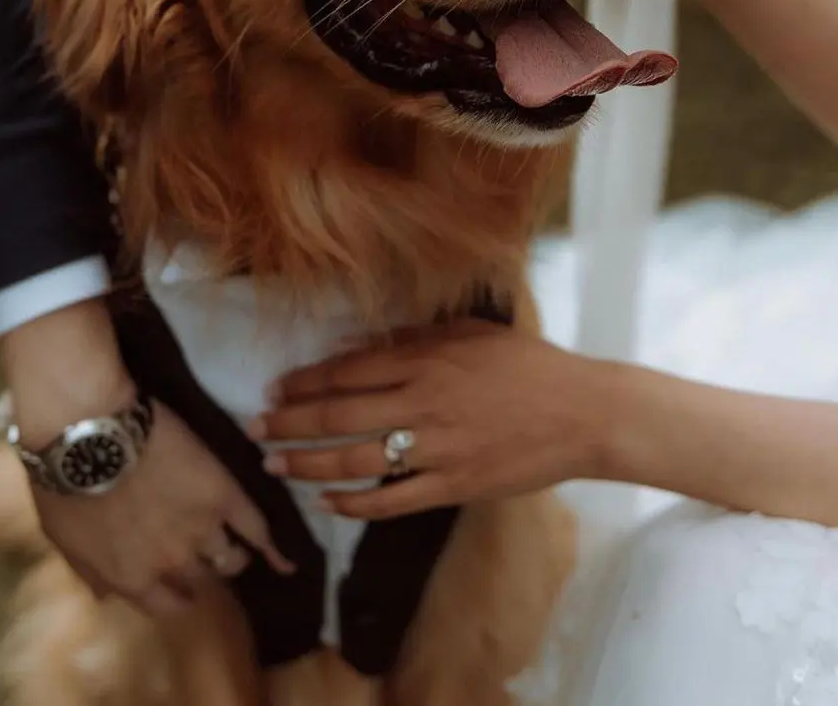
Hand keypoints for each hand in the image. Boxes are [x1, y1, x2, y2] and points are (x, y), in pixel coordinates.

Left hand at [0, 300, 293, 617]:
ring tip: (238, 546)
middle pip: (204, 580)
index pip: (167, 606)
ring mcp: (202, 527)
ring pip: (232, 557)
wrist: (89, 429)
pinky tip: (286, 560)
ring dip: (234, 556)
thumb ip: (91, 574)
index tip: (182, 590)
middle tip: (205, 558)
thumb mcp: (65, 541)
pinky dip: (274, 546)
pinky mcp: (223, 492)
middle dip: (205, 573)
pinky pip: (257, 526)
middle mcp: (173, 562)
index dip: (178, 598)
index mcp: (133, 578)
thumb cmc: (65, 481)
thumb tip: (109, 599)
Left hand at [249, 320, 612, 519]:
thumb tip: (353, 346)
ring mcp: (438, 448)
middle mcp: (423, 403)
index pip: (348, 371)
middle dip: (290, 423)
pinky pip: (394, 500)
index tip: (275, 390)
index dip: (306, 382)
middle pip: (340, 415)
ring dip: (309, 464)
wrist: (582, 412)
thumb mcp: (470, 333)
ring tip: (275, 465)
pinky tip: (328, 503)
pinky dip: (356, 504)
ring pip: (356, 460)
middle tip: (255, 431)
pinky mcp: (454, 486)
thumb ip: (412, 338)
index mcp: (427, 360)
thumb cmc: (526, 364)